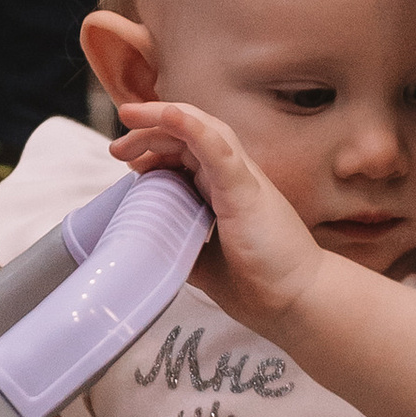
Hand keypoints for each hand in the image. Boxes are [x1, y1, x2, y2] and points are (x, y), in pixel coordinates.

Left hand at [111, 99, 319, 326]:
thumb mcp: (204, 261)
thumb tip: (148, 242)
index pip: (186, 150)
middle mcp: (233, 177)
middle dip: (149, 132)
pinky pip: (218, 149)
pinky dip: (191, 127)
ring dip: (163, 118)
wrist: (299, 302)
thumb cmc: (261, 283)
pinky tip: (167, 114)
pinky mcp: (246, 190)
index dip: (154, 147)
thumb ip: (181, 243)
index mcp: (224, 189)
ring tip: (131, 118)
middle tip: (117, 148)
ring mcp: (242, 179)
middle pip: (188, 133)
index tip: (126, 161)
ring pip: (202, 129)